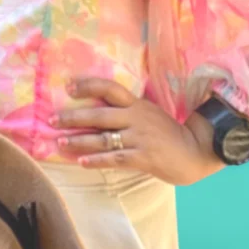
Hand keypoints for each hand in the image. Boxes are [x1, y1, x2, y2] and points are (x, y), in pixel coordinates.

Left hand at [53, 77, 224, 185]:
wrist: (197, 151)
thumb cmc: (168, 134)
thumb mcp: (148, 114)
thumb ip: (126, 112)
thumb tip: (95, 113)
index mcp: (137, 104)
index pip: (109, 88)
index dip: (87, 85)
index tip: (68, 87)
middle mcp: (136, 117)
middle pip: (99, 115)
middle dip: (72, 117)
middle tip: (52, 120)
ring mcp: (140, 137)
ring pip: (103, 138)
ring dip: (79, 141)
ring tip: (60, 143)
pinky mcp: (145, 157)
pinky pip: (116, 158)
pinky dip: (97, 160)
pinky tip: (82, 162)